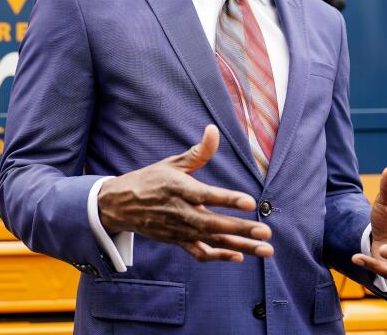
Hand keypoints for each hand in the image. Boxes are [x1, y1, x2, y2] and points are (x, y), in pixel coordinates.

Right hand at [97, 125, 272, 262]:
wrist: (121, 205)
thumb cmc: (150, 180)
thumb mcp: (172, 163)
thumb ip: (198, 152)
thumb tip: (214, 130)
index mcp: (178, 188)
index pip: (206, 195)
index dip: (227, 199)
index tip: (249, 202)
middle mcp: (179, 211)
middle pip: (213, 223)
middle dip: (241, 229)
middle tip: (265, 231)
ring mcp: (179, 230)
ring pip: (212, 241)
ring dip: (240, 246)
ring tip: (265, 249)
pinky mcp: (177, 241)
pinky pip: (199, 253)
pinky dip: (218, 256)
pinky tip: (239, 255)